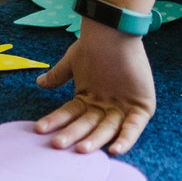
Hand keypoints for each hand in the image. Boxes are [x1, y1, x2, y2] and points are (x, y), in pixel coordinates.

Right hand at [34, 24, 155, 153]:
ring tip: (81, 149)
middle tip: (57, 144)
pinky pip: (133, 127)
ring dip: (95, 140)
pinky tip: (115, 150)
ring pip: (107, 129)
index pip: (70, 114)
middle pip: (87, 125)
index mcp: (89, 99)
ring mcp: (123, 109)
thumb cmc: (95, 45)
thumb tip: (40, 82)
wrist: (115, 30)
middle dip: (72, 134)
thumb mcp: (73, 62)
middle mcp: (105, 108)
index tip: (40, 129)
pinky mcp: (141, 108)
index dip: (56, 121)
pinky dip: (125, 138)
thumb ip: (59, 75)